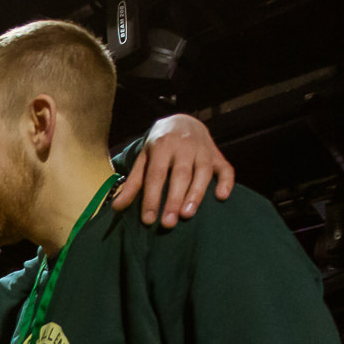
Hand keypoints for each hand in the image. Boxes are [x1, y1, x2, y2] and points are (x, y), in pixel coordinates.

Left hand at [113, 114, 234, 227]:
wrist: (182, 121)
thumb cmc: (160, 145)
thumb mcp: (144, 158)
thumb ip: (133, 183)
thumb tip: (117, 208)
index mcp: (162, 146)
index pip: (157, 174)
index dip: (152, 197)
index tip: (148, 219)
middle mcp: (185, 146)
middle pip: (181, 174)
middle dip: (174, 200)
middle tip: (168, 223)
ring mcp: (203, 149)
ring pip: (203, 172)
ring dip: (196, 194)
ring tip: (188, 215)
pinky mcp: (218, 155)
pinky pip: (226, 168)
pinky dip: (227, 182)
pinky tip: (222, 197)